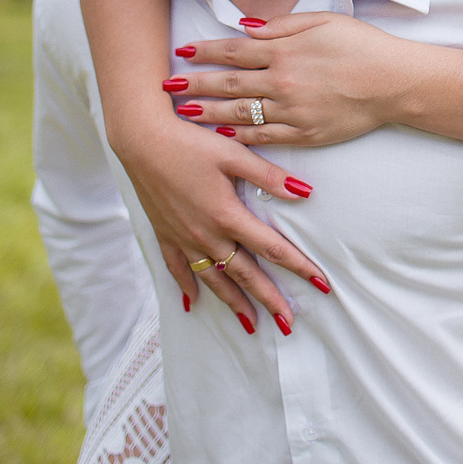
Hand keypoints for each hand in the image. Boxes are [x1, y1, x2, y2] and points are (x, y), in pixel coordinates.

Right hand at [111, 108, 328, 336]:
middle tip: (289, 323)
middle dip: (269, 300)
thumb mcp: (233, 153)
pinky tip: (193, 302)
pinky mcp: (164, 234)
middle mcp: (206, 234)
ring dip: (234, 303)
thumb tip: (304, 191)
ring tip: (251, 324)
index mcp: (227, 215)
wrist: (141, 139)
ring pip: (214, 279)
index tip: (321, 284)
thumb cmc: (190, 141)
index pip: (272, 248)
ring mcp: (183, 238)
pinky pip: (177, 268)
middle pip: (245, 274)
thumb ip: (268, 176)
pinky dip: (187, 286)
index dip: (300, 267)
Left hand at [164, 12, 412, 145]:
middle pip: (228, 83)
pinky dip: (239, 136)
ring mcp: (291, 111)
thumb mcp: (323, 21)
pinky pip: (263, 136)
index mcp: (285, 50)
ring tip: (182, 114)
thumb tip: (244, 27)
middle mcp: (282, 82)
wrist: (394, 82)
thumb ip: (281, 25)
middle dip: (195, 85)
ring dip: (207, 113)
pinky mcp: (304, 134)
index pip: (234, 50)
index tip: (182, 52)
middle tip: (167, 87)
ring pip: (239, 113)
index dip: (205, 51)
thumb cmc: (362, 45)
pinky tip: (221, 135)